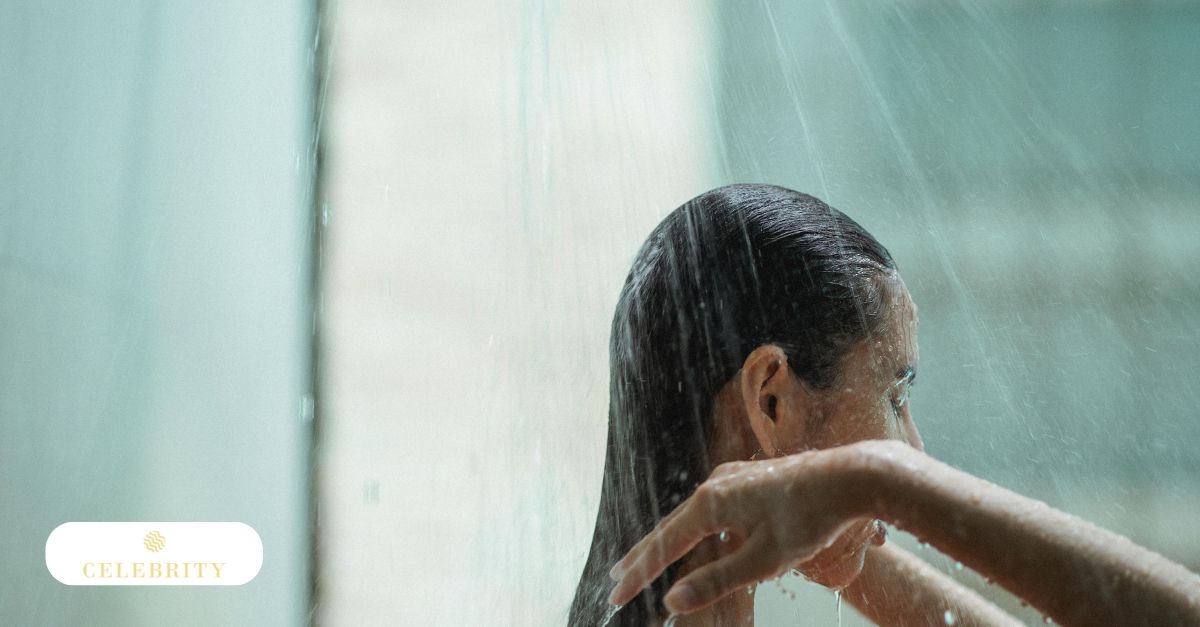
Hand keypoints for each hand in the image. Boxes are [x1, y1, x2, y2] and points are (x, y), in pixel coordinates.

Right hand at [606, 445, 874, 613]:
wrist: (851, 476)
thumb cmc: (810, 519)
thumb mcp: (763, 560)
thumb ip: (716, 580)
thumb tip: (673, 599)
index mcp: (712, 504)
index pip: (664, 545)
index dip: (639, 574)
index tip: (616, 595)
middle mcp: (715, 484)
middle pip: (669, 526)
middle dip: (643, 556)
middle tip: (617, 579)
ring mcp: (731, 477)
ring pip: (689, 514)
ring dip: (666, 539)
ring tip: (646, 558)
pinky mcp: (748, 478)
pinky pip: (709, 505)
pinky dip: (691, 526)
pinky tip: (694, 534)